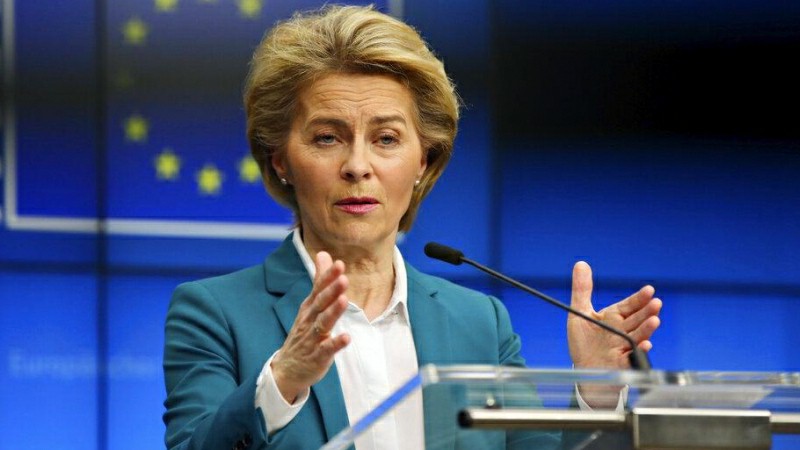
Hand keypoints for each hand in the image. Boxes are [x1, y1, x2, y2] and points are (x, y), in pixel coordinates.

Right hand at [271, 251, 350, 402]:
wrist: (286, 369)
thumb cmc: (303, 333)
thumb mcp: (310, 305)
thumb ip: (319, 280)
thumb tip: (324, 253)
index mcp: (309, 307)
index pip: (318, 289)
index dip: (328, 277)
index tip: (339, 264)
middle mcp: (309, 320)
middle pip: (321, 304)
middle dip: (331, 291)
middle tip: (343, 278)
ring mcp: (312, 339)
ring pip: (323, 324)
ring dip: (333, 312)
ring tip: (345, 301)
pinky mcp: (317, 356)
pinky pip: (326, 350)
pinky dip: (336, 343)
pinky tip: (347, 337)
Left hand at [568, 261, 661, 369]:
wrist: (583, 371)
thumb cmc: (584, 342)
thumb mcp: (579, 313)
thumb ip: (582, 290)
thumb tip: (581, 264)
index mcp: (613, 317)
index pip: (629, 305)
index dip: (639, 298)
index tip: (649, 290)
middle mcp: (622, 331)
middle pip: (636, 320)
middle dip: (646, 312)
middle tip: (656, 303)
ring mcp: (624, 347)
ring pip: (637, 336)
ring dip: (647, 329)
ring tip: (655, 321)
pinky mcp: (622, 363)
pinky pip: (631, 358)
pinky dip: (638, 352)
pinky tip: (644, 346)